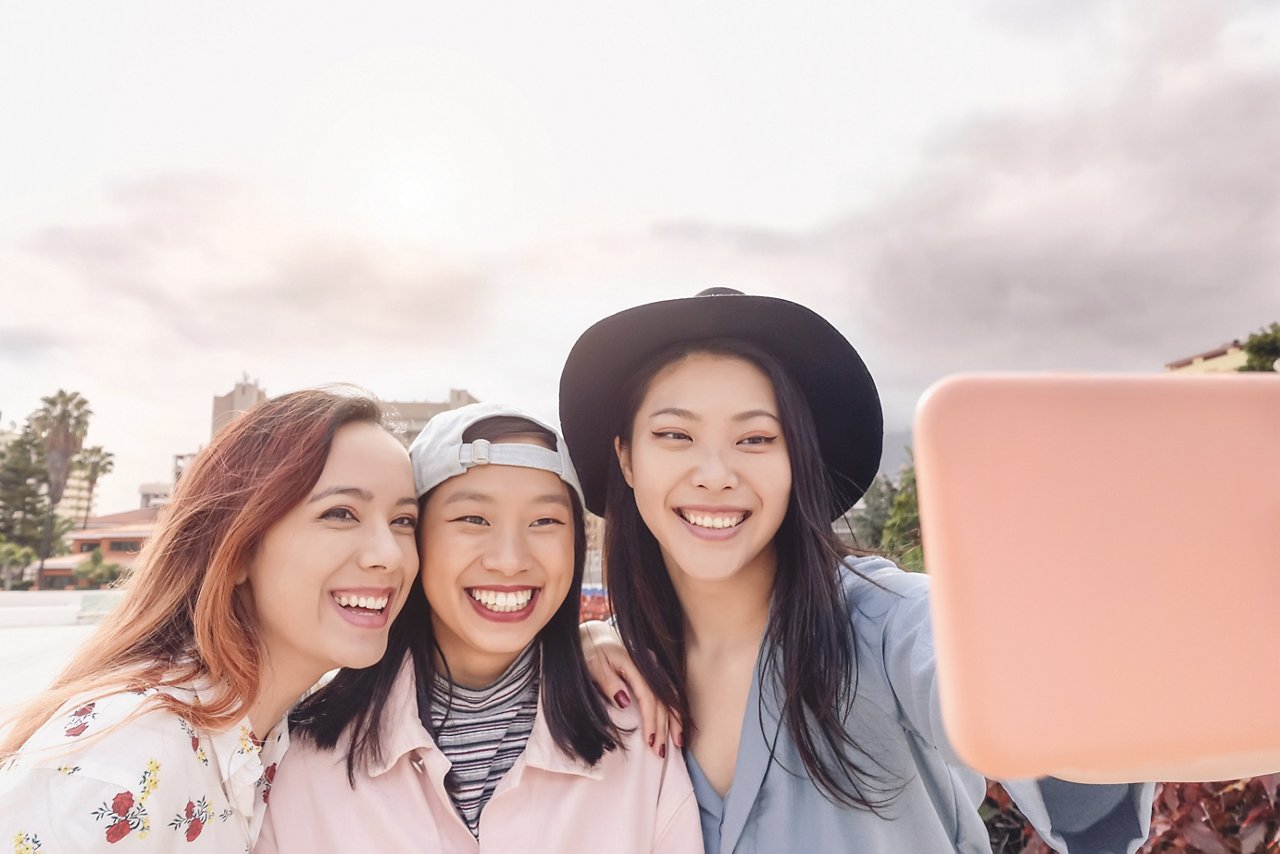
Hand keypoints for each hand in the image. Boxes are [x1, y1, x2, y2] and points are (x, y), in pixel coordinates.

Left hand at [579, 620, 682, 757]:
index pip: (648, 696)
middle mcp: (648, 665)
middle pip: (662, 699)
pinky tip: (677, 725)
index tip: (650, 741)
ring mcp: (654, 668)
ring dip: (674, 720)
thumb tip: (625, 702)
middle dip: (664, 727)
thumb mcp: (592, 665)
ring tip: (678, 742)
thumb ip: (608, 682)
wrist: (595, 636)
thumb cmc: (589, 652)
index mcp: (633, 663)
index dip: (651, 720)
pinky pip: (668, 693)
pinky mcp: (654, 673)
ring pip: (669, 697)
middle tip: (661, 752)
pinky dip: (674, 710)